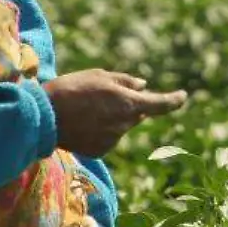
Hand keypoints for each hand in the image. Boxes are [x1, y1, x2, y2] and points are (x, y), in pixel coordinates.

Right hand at [44, 69, 185, 157]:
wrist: (44, 116)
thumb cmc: (72, 89)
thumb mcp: (100, 76)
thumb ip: (126, 82)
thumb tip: (144, 86)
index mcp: (129, 104)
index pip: (160, 104)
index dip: (174, 100)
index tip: (183, 96)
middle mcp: (125, 125)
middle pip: (136, 114)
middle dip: (127, 106)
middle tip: (101, 96)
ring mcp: (113, 140)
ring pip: (120, 126)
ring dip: (111, 118)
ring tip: (84, 109)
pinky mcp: (100, 151)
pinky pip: (107, 138)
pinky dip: (100, 131)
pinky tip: (81, 123)